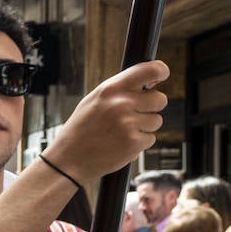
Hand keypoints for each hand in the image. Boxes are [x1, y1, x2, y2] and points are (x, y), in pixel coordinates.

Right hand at [43, 61, 167, 185]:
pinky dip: (139, 142)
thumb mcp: (93, 101)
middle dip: (151, 107)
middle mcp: (121, 104)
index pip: (149, 71)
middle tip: (133, 115)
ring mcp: (128, 124)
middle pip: (159, 99)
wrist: (67, 160)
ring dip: (144, 127)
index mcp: (110, 90)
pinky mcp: (134, 143)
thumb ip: (120, 90)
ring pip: (156, 120)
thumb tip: (151, 82)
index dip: (161, 71)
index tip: (162, 74)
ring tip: (121, 132)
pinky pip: (150, 138)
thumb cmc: (80, 130)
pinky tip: (120, 144)